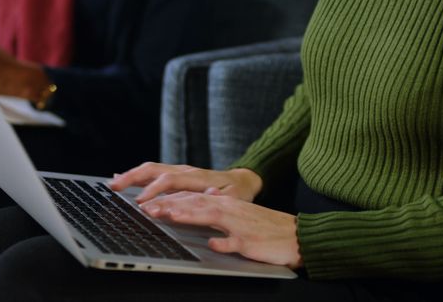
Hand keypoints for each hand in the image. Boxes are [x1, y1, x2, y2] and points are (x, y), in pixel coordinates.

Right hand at [108, 162, 262, 202]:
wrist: (242, 179)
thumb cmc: (238, 192)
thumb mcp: (235, 197)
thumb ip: (222, 198)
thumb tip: (210, 196)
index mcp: (197, 177)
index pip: (170, 180)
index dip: (154, 190)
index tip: (141, 203)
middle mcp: (185, 171)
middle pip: (154, 169)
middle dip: (133, 178)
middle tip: (116, 188)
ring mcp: (179, 171)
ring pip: (150, 169)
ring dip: (131, 176)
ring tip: (113, 184)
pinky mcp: (176, 174)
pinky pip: (153, 173)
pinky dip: (136, 176)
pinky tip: (121, 178)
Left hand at [141, 191, 301, 267]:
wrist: (295, 235)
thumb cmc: (264, 228)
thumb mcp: (237, 215)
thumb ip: (216, 210)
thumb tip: (197, 203)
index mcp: (225, 204)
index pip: (192, 198)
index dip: (169, 200)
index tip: (149, 203)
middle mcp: (230, 210)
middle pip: (196, 204)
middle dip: (170, 205)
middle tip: (148, 208)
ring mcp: (240, 225)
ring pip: (212, 217)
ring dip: (189, 216)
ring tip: (169, 216)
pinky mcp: (251, 242)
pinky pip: (236, 242)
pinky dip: (224, 242)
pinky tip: (214, 244)